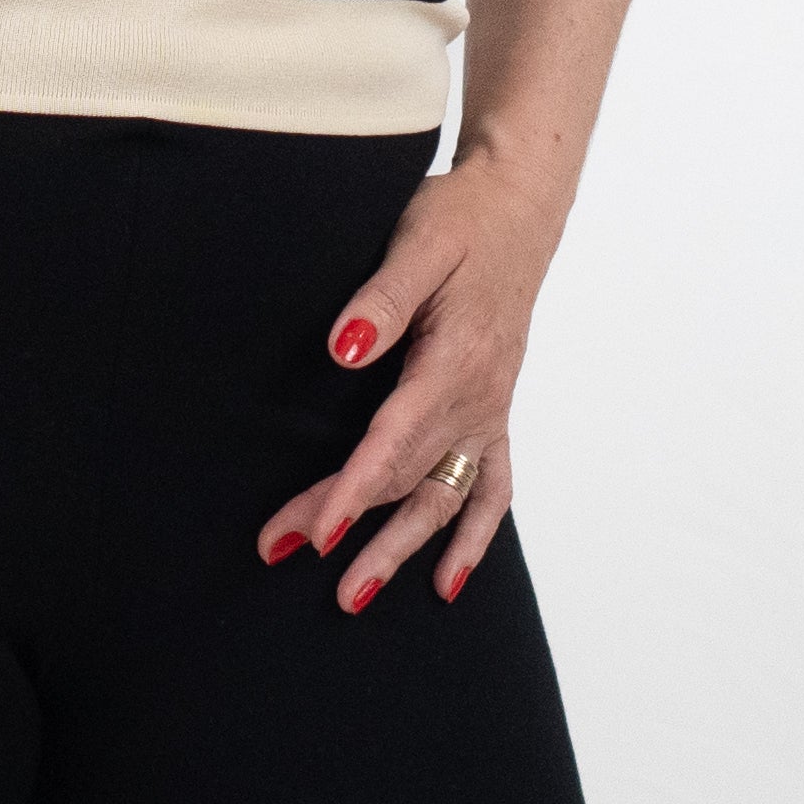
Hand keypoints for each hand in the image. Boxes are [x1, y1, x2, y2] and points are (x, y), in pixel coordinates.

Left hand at [254, 160, 555, 609]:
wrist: (520, 207)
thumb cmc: (464, 218)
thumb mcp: (420, 243)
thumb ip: (381, 300)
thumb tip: (340, 350)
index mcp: (454, 359)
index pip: (395, 440)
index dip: (354, 491)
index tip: (316, 534)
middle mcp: (477, 397)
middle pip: (405, 475)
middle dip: (349, 522)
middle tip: (283, 553)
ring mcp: (489, 409)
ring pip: (443, 495)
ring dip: (402, 548)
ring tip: (355, 597)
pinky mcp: (494, 410)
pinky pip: (492, 488)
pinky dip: (473, 537)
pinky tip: (448, 582)